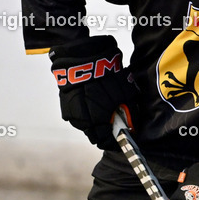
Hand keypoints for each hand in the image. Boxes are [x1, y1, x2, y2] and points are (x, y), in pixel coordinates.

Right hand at [49, 35, 135, 149]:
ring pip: (85, 127)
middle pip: (94, 137)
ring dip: (94, 124)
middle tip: (113, 127)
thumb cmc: (107, 73)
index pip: (105, 141)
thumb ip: (130, 112)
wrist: (81, 56)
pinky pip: (77, 117)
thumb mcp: (126, 92)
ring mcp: (72, 113)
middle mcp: (83, 120)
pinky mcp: (65, 106)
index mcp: (98, 118)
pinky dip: (85, 115)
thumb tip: (133, 126)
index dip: (114, 143)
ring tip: (102, 112)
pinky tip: (91, 104)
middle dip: (104, 134)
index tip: (120, 140)